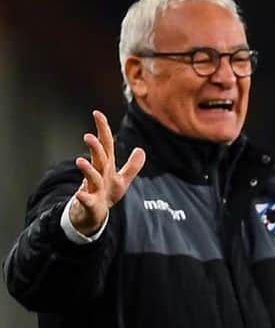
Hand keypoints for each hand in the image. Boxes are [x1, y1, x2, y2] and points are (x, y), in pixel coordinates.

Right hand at [70, 110, 145, 236]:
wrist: (92, 214)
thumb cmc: (106, 194)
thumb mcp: (122, 180)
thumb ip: (132, 166)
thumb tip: (141, 150)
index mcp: (107, 167)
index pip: (106, 145)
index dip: (103, 130)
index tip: (97, 113)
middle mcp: (99, 174)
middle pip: (99, 159)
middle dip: (95, 148)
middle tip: (89, 137)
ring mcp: (93, 188)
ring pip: (91, 177)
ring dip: (87, 170)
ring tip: (81, 161)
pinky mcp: (90, 203)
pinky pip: (86, 200)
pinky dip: (84, 197)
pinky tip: (80, 195)